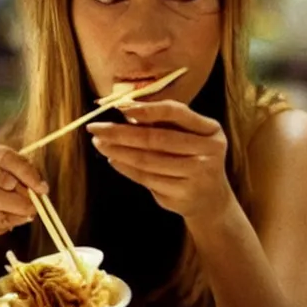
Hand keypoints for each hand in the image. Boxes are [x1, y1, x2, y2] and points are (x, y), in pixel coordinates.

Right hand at [0, 143, 51, 254]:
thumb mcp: (10, 182)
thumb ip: (24, 179)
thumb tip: (41, 189)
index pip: (7, 157)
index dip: (27, 172)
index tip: (42, 188)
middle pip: (6, 180)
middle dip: (25, 195)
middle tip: (34, 205)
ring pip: (3, 202)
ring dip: (19, 211)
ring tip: (25, 214)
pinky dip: (10, 222)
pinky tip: (10, 222)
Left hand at [87, 99, 233, 222]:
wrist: (210, 199)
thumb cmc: (192, 160)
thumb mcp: (189, 138)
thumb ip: (164, 125)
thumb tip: (126, 111)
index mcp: (210, 129)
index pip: (176, 112)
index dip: (146, 109)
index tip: (119, 107)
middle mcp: (208, 150)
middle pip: (156, 138)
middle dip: (121, 132)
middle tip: (95, 128)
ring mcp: (197, 173)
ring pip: (147, 160)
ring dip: (118, 150)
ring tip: (99, 143)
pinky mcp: (181, 193)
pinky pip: (145, 178)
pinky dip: (125, 168)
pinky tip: (112, 159)